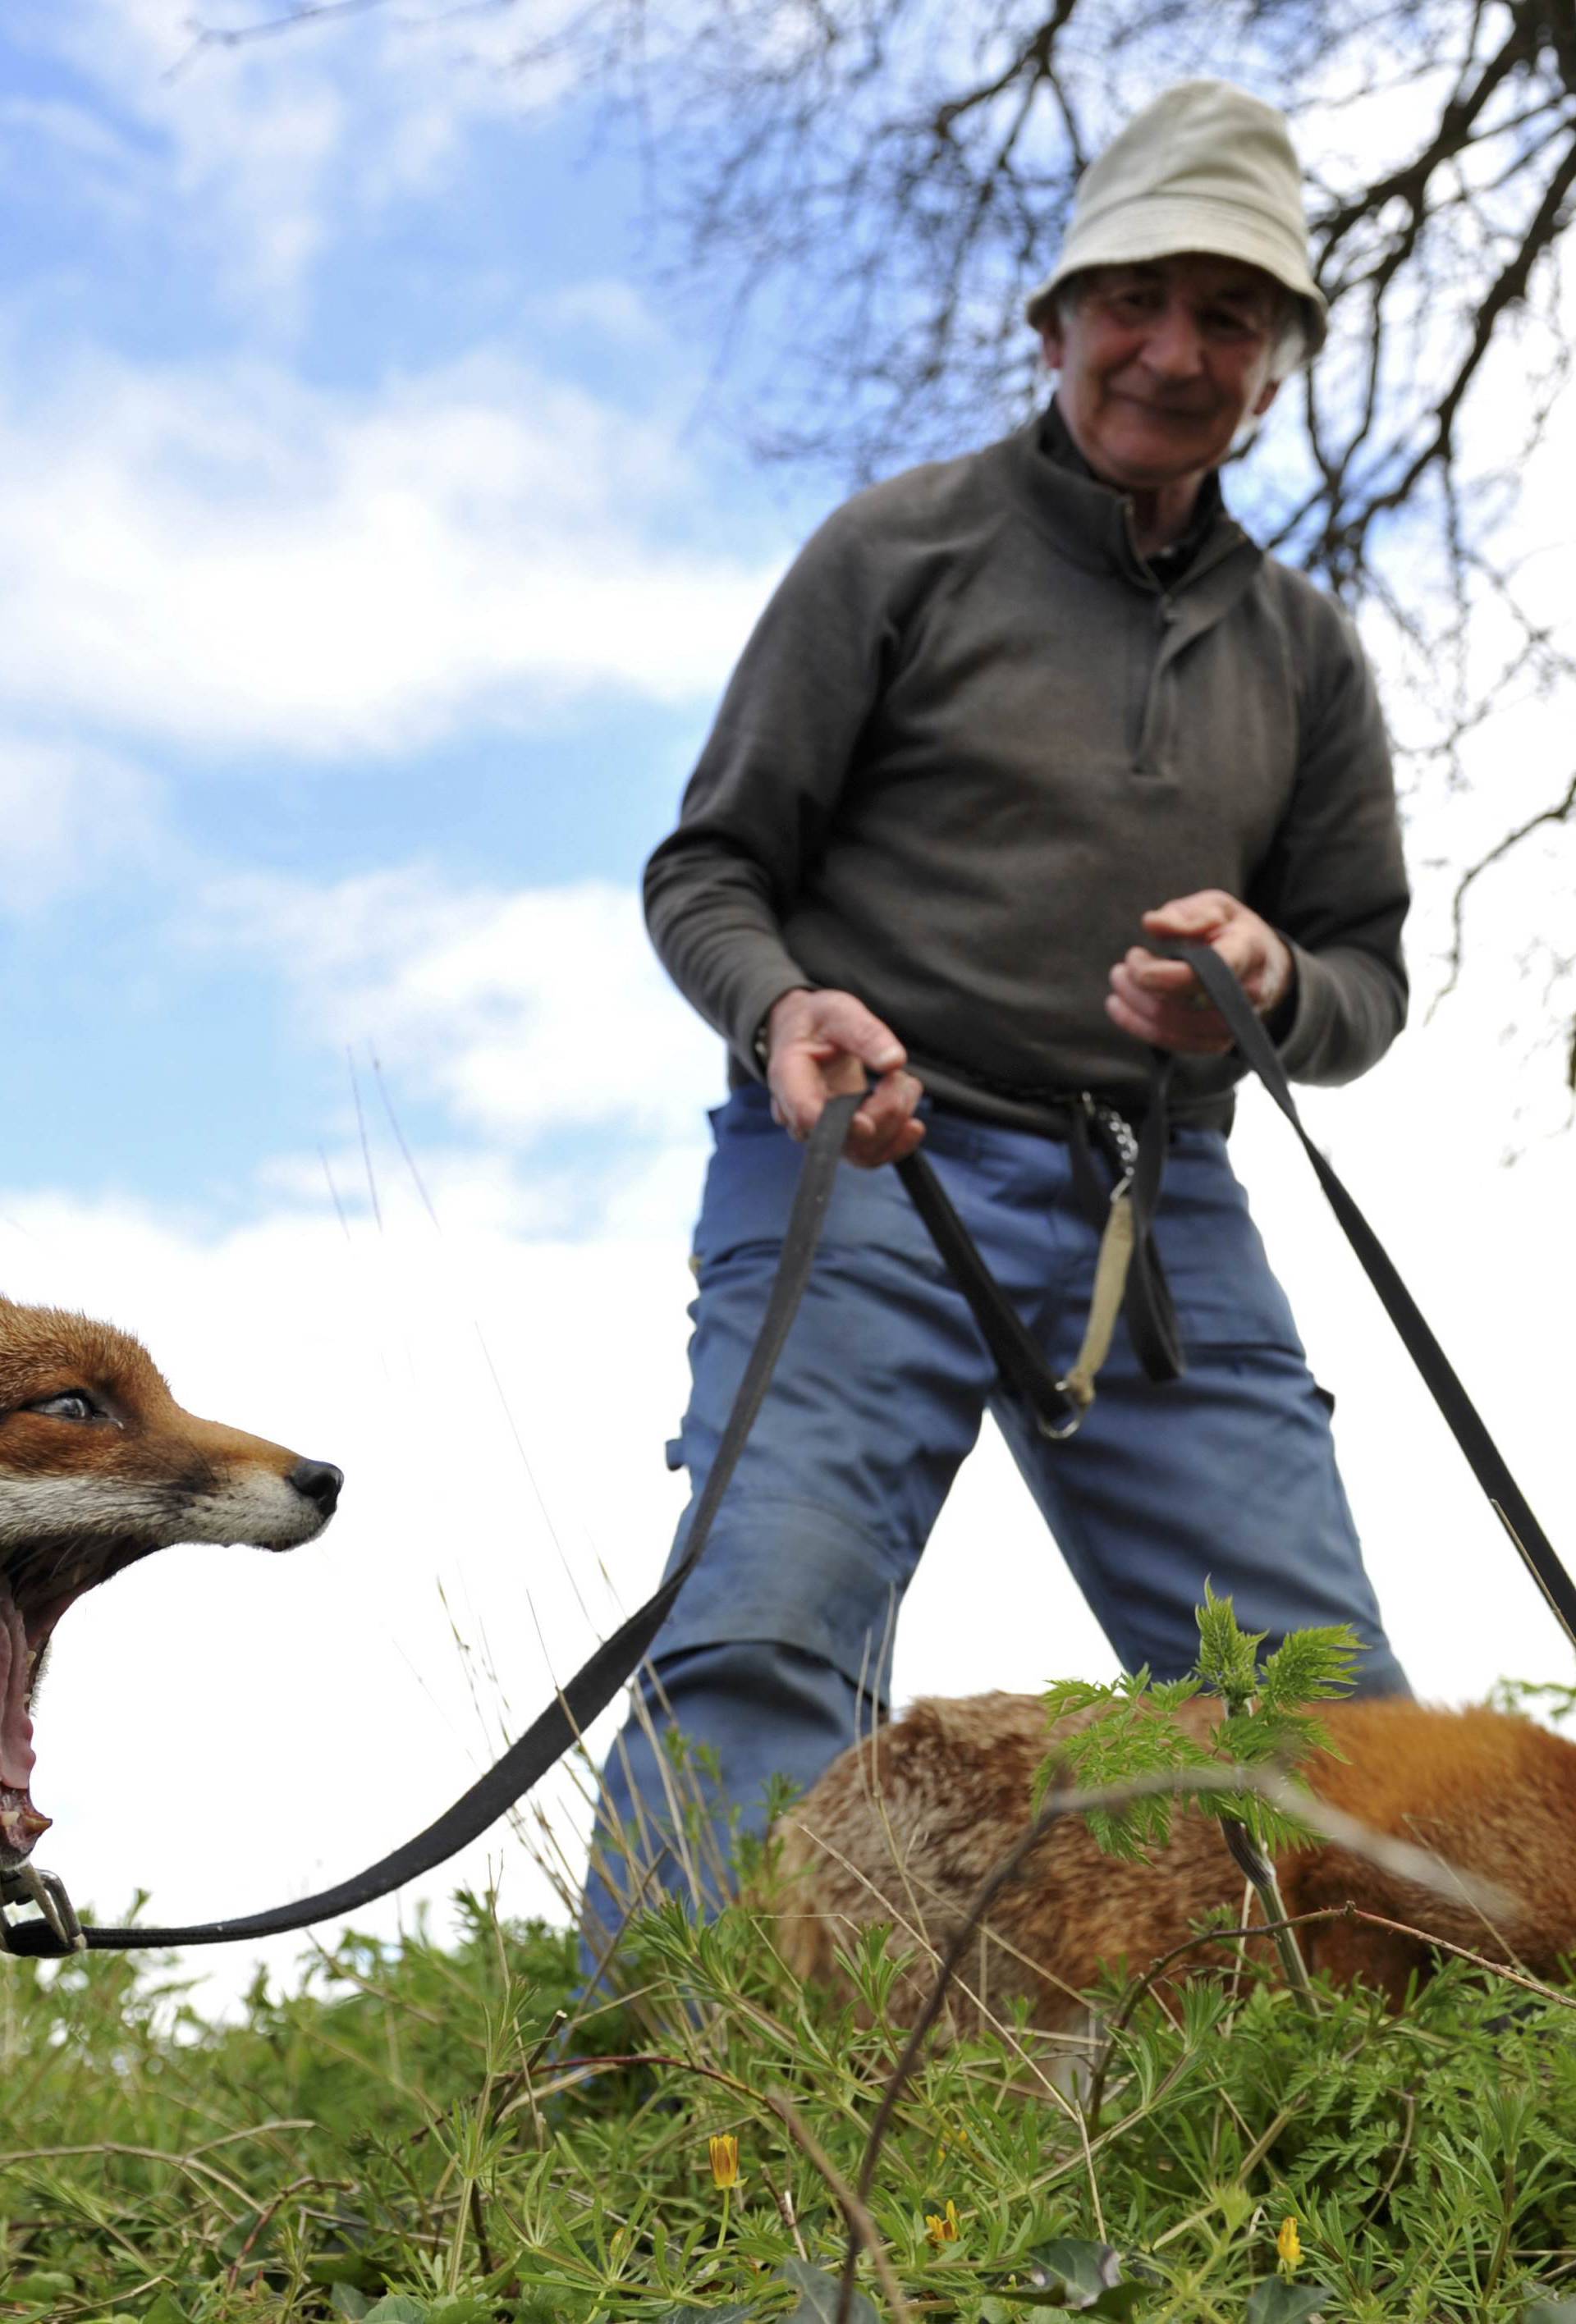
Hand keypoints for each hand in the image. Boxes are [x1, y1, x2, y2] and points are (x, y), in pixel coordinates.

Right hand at [763, 988, 924, 1167]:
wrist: (807, 1033)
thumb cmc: (818, 1020)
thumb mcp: (840, 1011)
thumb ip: (865, 1033)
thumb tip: (894, 1061)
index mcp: (789, 1078)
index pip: (807, 1114)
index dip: (837, 1126)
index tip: (868, 1124)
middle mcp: (799, 1113)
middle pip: (843, 1138)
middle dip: (885, 1112)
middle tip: (901, 1076)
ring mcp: (821, 1129)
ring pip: (861, 1151)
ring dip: (895, 1124)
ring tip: (907, 1086)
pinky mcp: (842, 1135)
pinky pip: (868, 1155)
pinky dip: (896, 1143)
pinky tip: (913, 1125)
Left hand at [1106, 891, 1293, 1056]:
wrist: (1267, 966)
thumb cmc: (1234, 931)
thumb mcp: (1215, 906)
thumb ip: (1183, 914)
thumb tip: (1151, 924)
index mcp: (1245, 954)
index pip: (1199, 975)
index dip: (1157, 974)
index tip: (1133, 956)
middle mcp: (1243, 997)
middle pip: (1179, 1007)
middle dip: (1138, 988)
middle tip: (1120, 968)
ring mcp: (1232, 1025)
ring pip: (1172, 1030)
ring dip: (1134, 1009)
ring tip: (1118, 984)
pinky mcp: (1218, 1042)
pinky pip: (1174, 1044)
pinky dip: (1140, 1027)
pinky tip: (1122, 1008)